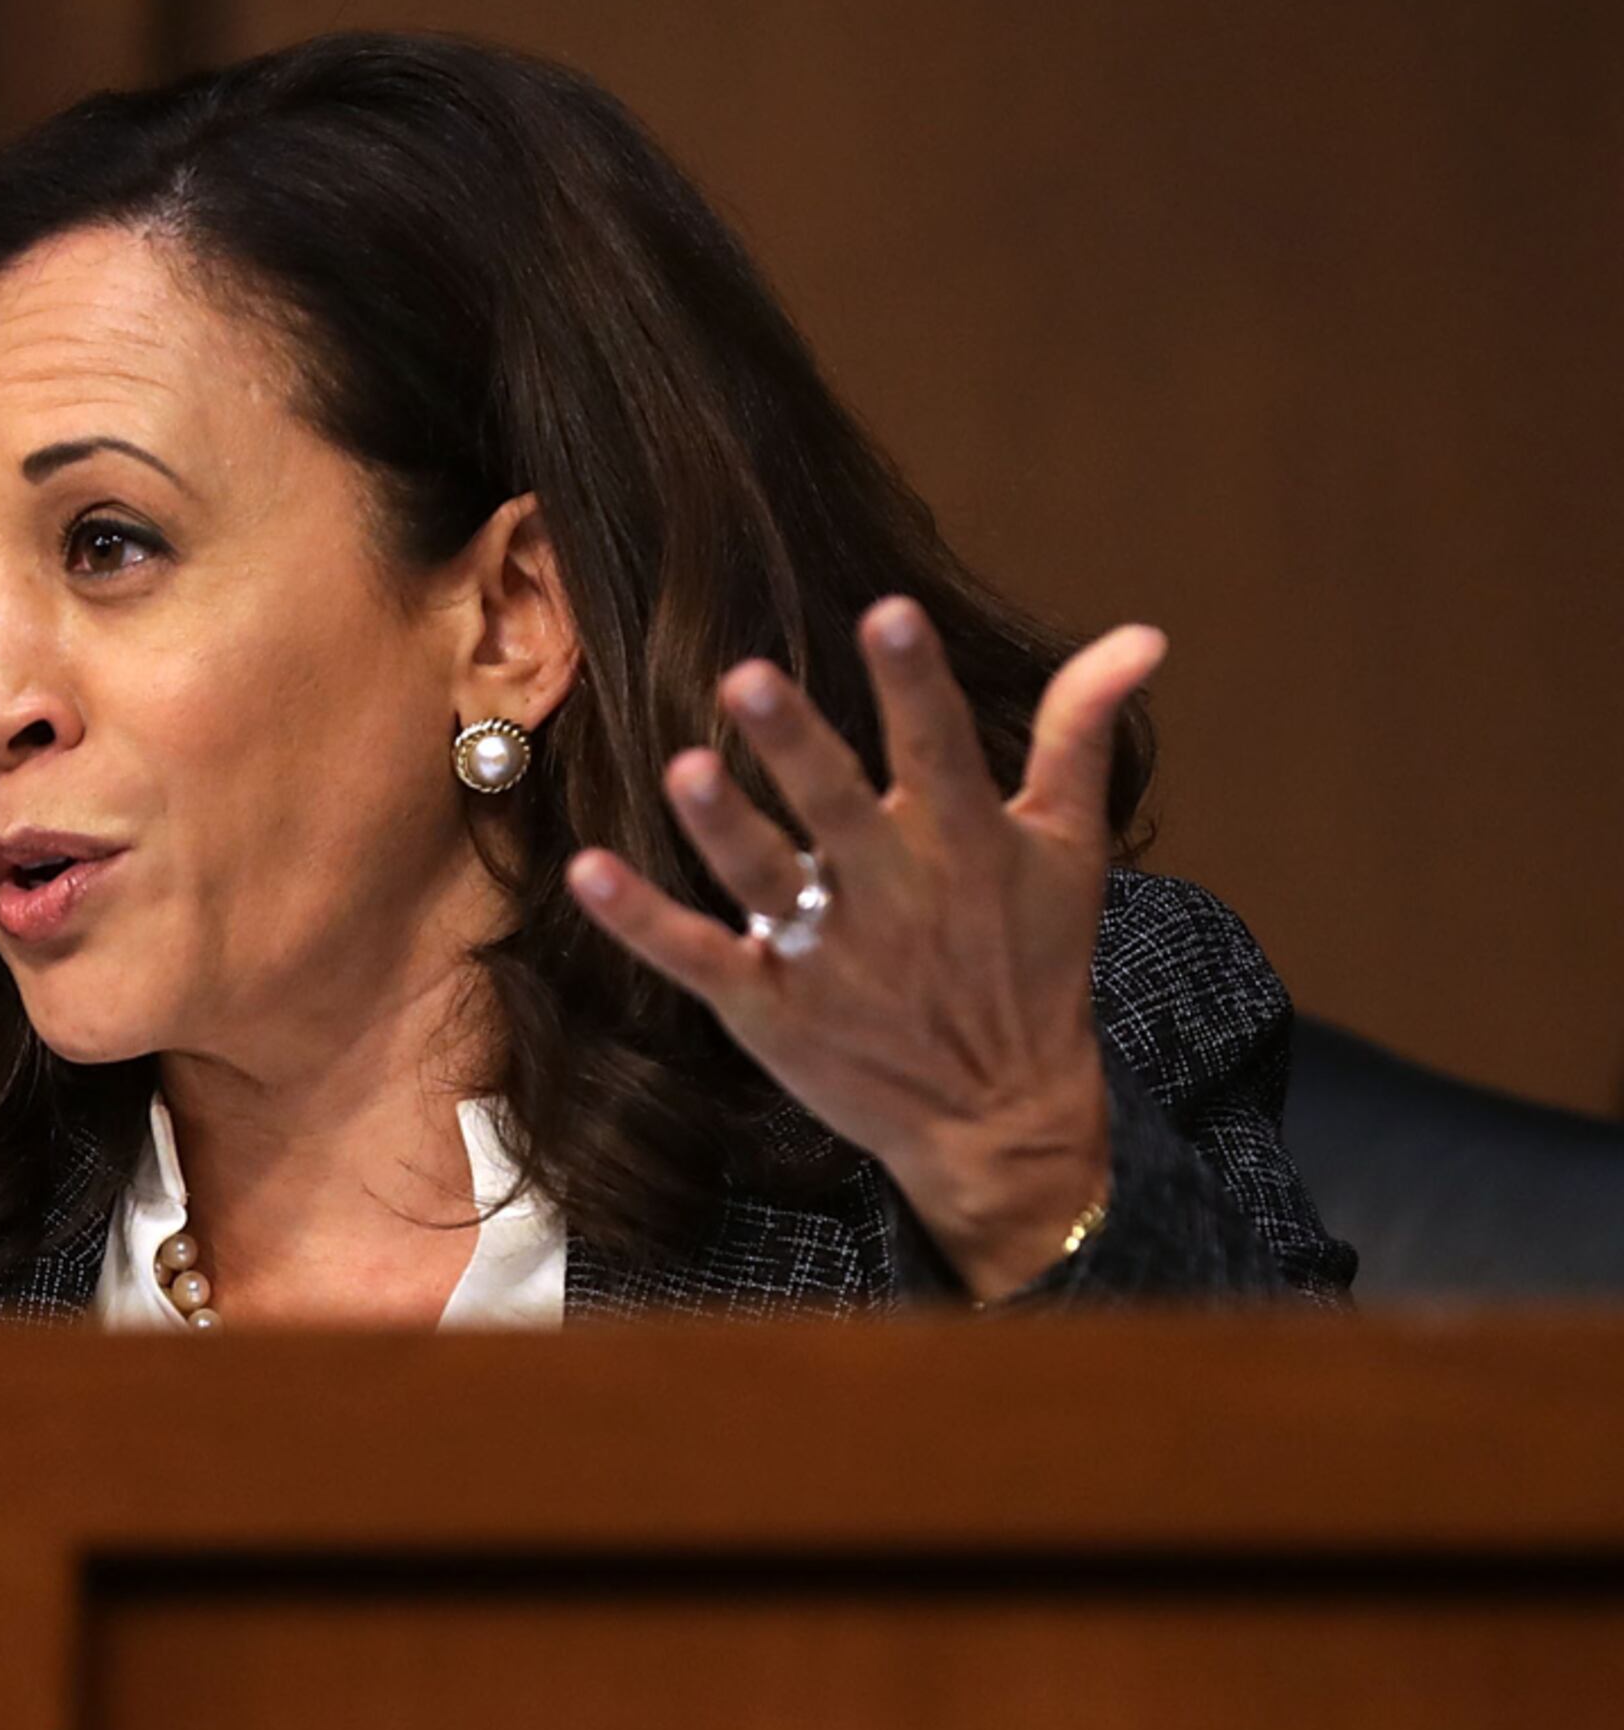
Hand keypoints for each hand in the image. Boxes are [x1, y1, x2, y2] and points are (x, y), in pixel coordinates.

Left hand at [562, 597, 1165, 1299]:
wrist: (1003, 1117)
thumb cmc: (1032, 962)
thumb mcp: (1070, 847)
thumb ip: (1080, 734)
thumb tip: (1141, 635)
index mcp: (966, 846)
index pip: (940, 751)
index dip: (915, 684)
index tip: (887, 612)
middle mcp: (894, 896)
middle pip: (838, 808)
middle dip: (798, 745)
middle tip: (748, 677)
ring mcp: (826, 955)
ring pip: (766, 882)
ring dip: (724, 829)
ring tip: (688, 770)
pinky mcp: (768, 1007)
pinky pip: (695, 956)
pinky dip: (640, 918)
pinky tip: (588, 870)